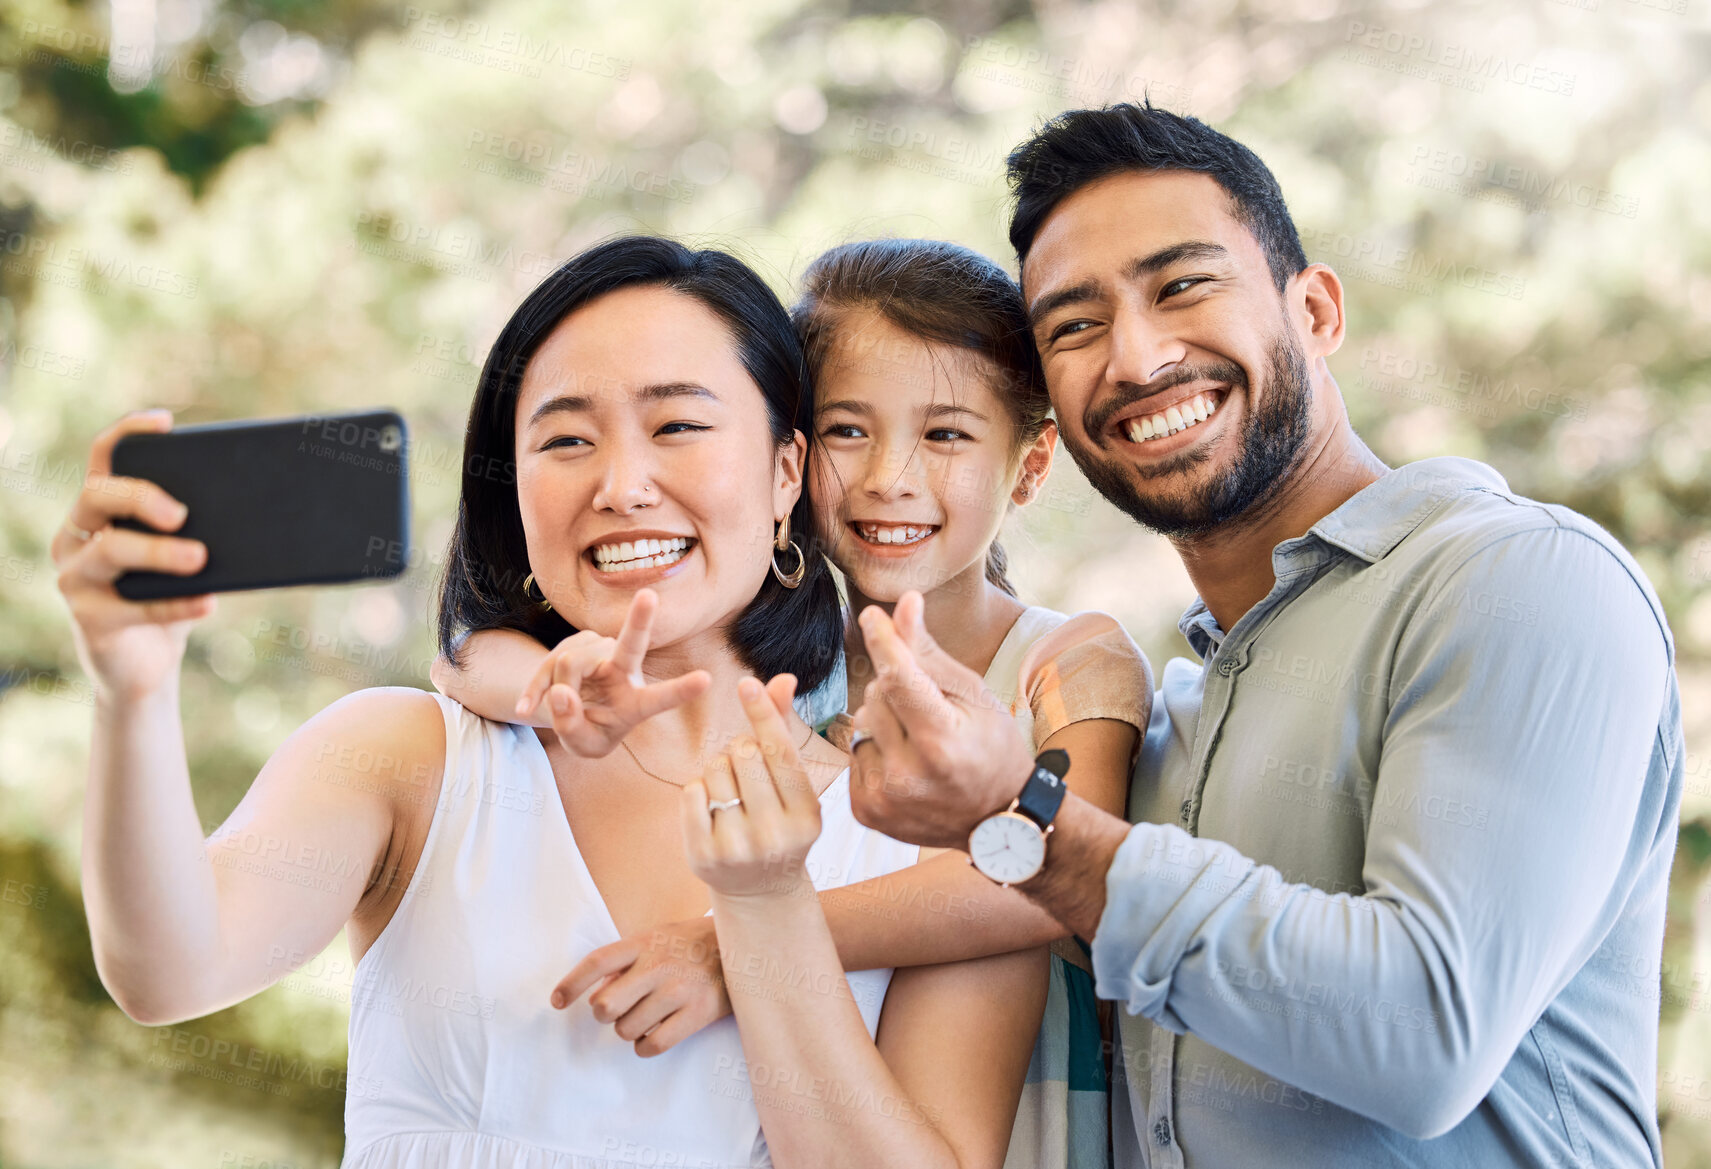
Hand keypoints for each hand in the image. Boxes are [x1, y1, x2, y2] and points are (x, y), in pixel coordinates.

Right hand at [53, 410, 214, 700]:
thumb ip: (203, 526)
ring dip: (159, 552)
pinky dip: (175, 605)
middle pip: (98, 495)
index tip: (164, 423)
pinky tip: (207, 603)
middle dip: (141, 497)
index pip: (103, 456)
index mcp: (101, 510)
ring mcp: (77, 578)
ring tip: (201, 558)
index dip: (127, 433)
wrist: (146, 664)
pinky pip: (133, 607)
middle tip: (183, 513)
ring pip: (109, 551)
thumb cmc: (169, 595)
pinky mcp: (90, 619)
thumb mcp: (186, 552)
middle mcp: (77, 536)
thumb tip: (268, 499)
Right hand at [515, 588, 710, 757]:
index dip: (681, 690)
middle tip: (649, 595)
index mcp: (636, 702)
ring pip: (570, 665)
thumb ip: (573, 725)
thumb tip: (561, 691)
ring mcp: (599, 652)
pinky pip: (548, 664)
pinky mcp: (575, 643)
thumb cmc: (588, 731)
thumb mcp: (582, 744)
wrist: (569, 712)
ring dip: (556, 689)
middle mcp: (623, 670)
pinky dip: (534, 690)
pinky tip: (525, 710)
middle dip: (640, 619)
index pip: (660, 697)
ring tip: (560, 708)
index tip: (707, 680)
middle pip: (630, 643)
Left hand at [548, 915, 730, 1056]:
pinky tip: (653, 1036)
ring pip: (627, 1030)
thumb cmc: (694, 943)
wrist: (746, 946)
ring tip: (645, 1018)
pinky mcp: (697, 1013)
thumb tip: (594, 992)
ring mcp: (678, 990)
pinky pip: (653, 1045)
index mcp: (644, 942)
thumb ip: (627, 959)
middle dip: (605, 1014)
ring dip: (629, 1030)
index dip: (570, 983)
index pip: (596, 962)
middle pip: (605, 1006)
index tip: (556, 1001)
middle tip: (618, 1009)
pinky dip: (645, 1047)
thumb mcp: (659, 936)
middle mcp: (658, 965)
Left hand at [681, 675, 821, 899]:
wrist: (761, 890)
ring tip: (732, 790)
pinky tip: (712, 808)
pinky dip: (699, 790)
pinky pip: (692, 792)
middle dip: (740, 749)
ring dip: (719, 768)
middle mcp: (775, 834)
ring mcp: (738, 848)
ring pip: (714, 769)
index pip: (780, 752)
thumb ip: (784, 732)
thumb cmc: (779, 823)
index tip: (746, 682)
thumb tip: (783, 678)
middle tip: (746, 769)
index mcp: (806, 815)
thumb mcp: (792, 787)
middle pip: (743, 754)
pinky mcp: (703, 856)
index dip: (762, 713)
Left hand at [847, 591, 1034, 848]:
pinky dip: (874, 750)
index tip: (872, 615)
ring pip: (859, 724)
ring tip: (918, 741)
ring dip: (883, 721)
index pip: (899, 679)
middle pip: (875, 697)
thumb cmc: (992, 749)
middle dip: (895, 690)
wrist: (997, 822)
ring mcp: (883, 799)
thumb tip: (903, 603)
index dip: (884, 642)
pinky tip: (905, 763)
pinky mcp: (866, 812)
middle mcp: (908, 776)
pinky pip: (854, 754)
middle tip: (928, 710)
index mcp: (942, 744)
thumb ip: (929, 653)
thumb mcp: (973, 696)